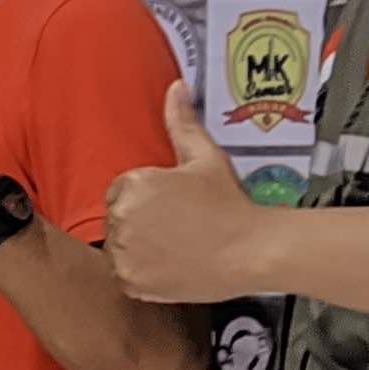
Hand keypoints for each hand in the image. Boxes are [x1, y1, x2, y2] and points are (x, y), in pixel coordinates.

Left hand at [103, 87, 272, 302]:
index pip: (122, 190)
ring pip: (119, 247)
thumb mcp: (206, 157)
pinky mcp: (130, 282)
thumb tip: (175, 87)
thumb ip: (182, 123)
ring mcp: (124, 253)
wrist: (250, 251)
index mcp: (133, 185)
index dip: (148, 198)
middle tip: (178, 226)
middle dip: (141, 220)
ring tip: (175, 246)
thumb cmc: (229, 203)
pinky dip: (141, 273)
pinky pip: (124, 275)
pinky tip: (169, 265)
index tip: (173, 206)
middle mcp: (122, 218)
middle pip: (118, 218)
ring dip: (138, 247)